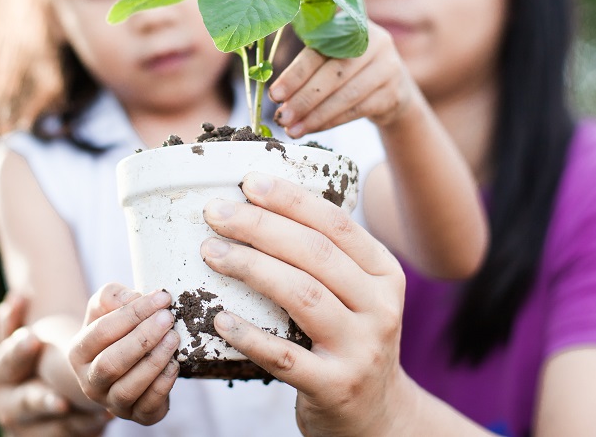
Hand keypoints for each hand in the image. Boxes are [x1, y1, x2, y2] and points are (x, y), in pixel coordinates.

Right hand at [0, 294, 111, 436]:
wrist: (44, 402)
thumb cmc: (31, 361)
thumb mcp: (20, 341)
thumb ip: (16, 319)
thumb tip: (19, 293)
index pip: (5, 363)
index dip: (18, 352)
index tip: (33, 338)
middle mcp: (8, 405)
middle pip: (24, 402)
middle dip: (41, 399)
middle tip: (60, 396)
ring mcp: (28, 429)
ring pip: (49, 424)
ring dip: (76, 419)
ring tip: (90, 410)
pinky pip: (69, 434)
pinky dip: (84, 426)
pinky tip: (101, 417)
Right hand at [69, 284, 180, 424]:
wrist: (124, 363)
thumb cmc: (117, 329)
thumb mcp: (107, 307)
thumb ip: (112, 296)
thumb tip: (132, 297)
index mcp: (78, 352)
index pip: (102, 331)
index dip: (132, 313)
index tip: (161, 298)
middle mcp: (90, 381)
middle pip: (111, 363)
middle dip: (142, 338)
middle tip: (168, 318)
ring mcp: (111, 403)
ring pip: (128, 388)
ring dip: (154, 361)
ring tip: (173, 338)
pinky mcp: (137, 415)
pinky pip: (147, 406)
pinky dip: (162, 385)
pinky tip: (175, 364)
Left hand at [199, 172, 416, 435]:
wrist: (378, 415)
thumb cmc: (349, 337)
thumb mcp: (356, 293)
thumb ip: (324, 256)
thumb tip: (256, 204)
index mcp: (384, 273)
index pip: (336, 224)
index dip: (291, 199)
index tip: (249, 182)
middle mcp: (381, 308)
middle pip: (316, 254)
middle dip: (260, 226)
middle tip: (216, 213)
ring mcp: (361, 349)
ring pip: (303, 296)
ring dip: (251, 268)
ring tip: (211, 253)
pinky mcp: (336, 387)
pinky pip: (285, 357)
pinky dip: (249, 335)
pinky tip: (219, 319)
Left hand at [269, 22, 415, 136]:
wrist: (392, 88)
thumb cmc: (348, 69)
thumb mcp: (333, 54)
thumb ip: (309, 61)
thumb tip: (274, 93)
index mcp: (351, 24)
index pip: (320, 50)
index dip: (295, 73)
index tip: (274, 94)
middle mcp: (375, 41)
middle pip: (334, 73)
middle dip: (304, 98)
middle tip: (282, 117)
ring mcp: (388, 67)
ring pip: (346, 95)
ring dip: (316, 115)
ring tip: (293, 129)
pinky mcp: (394, 93)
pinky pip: (358, 110)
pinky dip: (332, 121)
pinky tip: (313, 128)